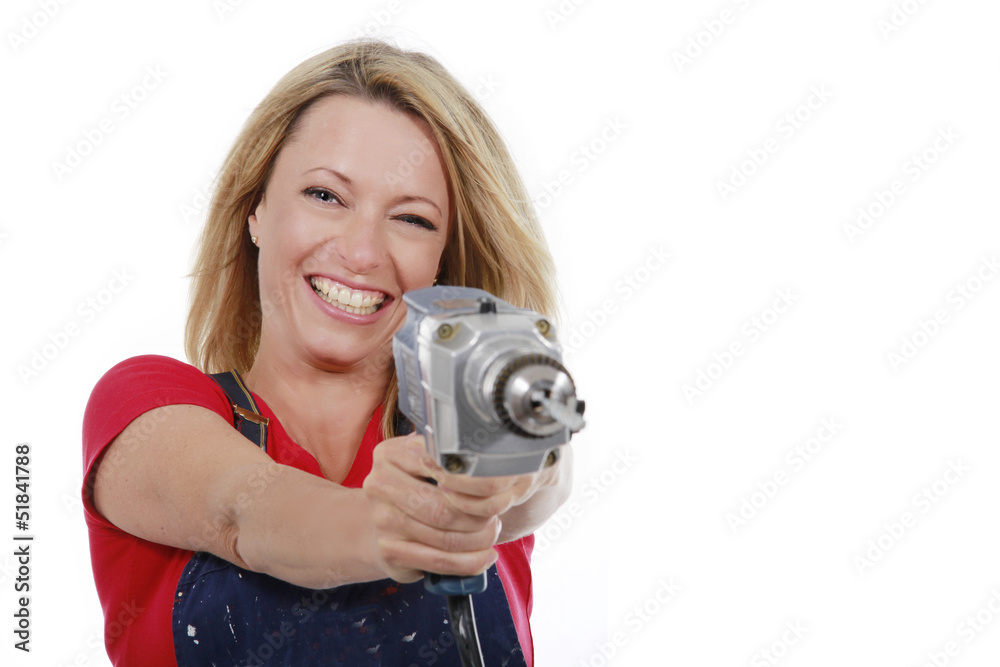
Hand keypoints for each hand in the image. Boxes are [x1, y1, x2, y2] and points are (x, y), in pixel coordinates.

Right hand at [362, 434, 506, 582]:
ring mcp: (382, 520)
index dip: (475, 481)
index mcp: (391, 454)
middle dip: (480, 517)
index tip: (497, 488)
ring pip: (446, 537)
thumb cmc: (416, 488)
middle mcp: (380, 484)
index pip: (443, 467)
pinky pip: (440, 560)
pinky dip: (469, 562)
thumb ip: (447, 457)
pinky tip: (485, 557)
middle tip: (496, 518)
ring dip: (479, 540)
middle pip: (445, 507)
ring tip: (492, 534)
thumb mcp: (426, 462)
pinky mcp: (389, 551)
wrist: (384, 523)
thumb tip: (489, 463)